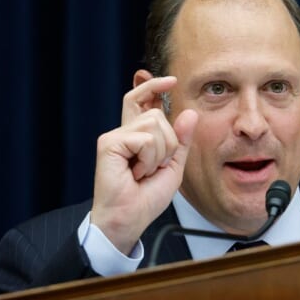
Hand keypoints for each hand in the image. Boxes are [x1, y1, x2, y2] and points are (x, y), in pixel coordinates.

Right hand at [91, 76, 197, 253]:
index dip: (153, 87)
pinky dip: (149, 158)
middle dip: (169, 142)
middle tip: (156, 166)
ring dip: (160, 153)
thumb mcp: (173, 166)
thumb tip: (189, 112)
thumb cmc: (146, 198)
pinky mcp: (109, 143)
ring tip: (145, 171)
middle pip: (157, 114)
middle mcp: (124, 132)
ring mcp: (115, 136)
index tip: (170, 80)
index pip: (142, 100)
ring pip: (154, 123)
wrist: (129, 219)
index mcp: (136, 136)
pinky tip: (137, 173)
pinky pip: (145, 138)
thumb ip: (181, 140)